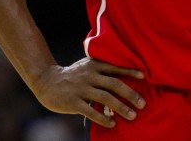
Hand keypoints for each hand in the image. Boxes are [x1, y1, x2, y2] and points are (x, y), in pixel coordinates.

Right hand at [31, 57, 145, 128]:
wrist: (46, 81)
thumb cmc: (72, 75)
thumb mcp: (86, 66)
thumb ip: (101, 69)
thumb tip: (123, 77)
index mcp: (94, 65)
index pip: (116, 68)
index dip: (130, 71)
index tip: (144, 77)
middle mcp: (89, 75)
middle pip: (114, 84)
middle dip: (130, 94)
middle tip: (143, 104)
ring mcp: (81, 88)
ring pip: (105, 98)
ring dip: (121, 107)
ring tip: (132, 116)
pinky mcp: (73, 102)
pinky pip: (90, 111)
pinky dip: (103, 117)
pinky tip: (112, 123)